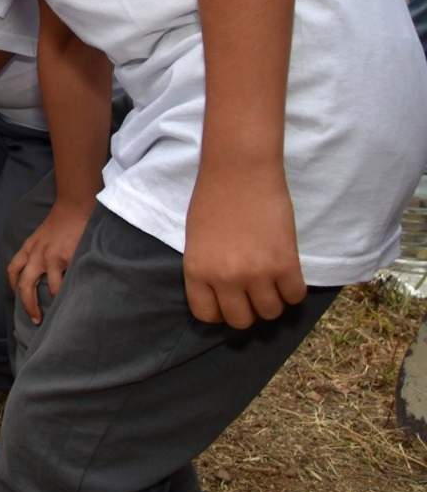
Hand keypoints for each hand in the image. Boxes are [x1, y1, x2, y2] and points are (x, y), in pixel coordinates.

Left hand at [7, 198, 92, 324]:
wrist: (74, 206)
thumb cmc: (62, 221)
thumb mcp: (42, 236)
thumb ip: (40, 251)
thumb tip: (44, 271)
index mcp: (28, 248)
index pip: (13, 270)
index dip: (13, 286)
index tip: (18, 298)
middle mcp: (35, 254)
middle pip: (24, 286)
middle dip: (28, 305)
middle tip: (36, 320)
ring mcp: (49, 257)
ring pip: (45, 288)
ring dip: (50, 304)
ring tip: (57, 316)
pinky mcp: (65, 258)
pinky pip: (64, 282)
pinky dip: (67, 294)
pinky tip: (72, 302)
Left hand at [183, 160, 305, 328]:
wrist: (239, 171)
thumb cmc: (213, 199)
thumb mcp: (196, 241)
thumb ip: (207, 270)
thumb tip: (223, 294)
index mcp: (197, 271)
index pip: (207, 315)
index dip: (220, 311)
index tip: (229, 301)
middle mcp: (224, 278)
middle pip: (241, 321)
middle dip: (248, 310)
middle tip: (253, 293)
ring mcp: (256, 274)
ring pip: (271, 312)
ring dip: (273, 300)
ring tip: (271, 281)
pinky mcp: (285, 264)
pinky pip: (294, 296)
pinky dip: (292, 289)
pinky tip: (287, 274)